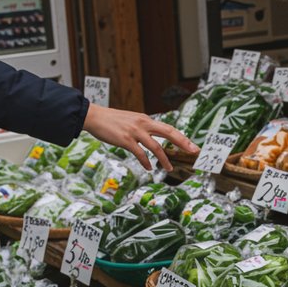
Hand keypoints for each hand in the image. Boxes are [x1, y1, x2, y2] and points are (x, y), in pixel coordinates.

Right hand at [82, 104, 198, 171]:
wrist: (94, 117)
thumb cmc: (112, 121)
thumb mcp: (132, 121)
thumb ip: (144, 128)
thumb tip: (154, 138)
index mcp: (146, 119)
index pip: (169, 129)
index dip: (182, 138)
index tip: (193, 146)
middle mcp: (143, 123)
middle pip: (169, 133)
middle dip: (183, 143)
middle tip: (194, 152)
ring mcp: (135, 132)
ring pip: (156, 147)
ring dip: (164, 160)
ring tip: (169, 169)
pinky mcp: (126, 140)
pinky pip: (140, 154)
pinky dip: (146, 162)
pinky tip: (149, 168)